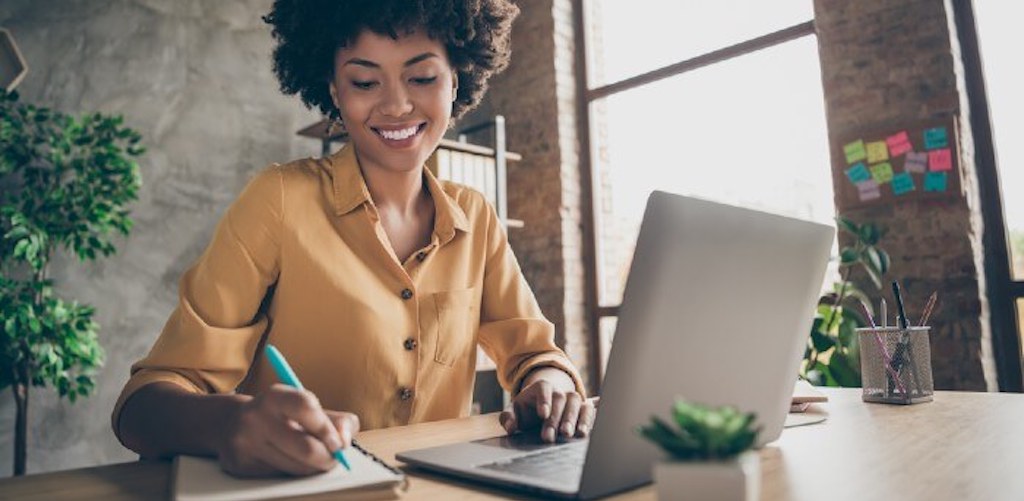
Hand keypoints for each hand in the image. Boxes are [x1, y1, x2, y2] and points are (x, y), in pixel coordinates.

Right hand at [217, 384, 359, 476]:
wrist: (230, 424)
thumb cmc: (280, 415)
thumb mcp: (306, 407)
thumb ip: (335, 420)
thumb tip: (345, 440)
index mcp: (274, 397)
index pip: (306, 407)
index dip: (327, 428)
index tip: (339, 443)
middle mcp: (256, 417)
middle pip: (305, 448)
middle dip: (328, 457)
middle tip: (334, 457)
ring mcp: (245, 443)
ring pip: (296, 467)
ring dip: (314, 467)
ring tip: (314, 459)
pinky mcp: (241, 465)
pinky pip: (281, 476)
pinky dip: (295, 472)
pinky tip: (291, 461)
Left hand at [499, 368, 594, 442]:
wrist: (542, 408)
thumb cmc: (527, 410)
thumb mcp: (514, 411)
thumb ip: (508, 418)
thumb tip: (510, 427)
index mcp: (541, 387)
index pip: (543, 388)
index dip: (544, 400)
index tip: (542, 414)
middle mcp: (559, 390)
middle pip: (560, 398)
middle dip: (555, 418)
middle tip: (550, 436)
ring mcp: (572, 398)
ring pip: (576, 402)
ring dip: (573, 419)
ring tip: (568, 434)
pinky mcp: (583, 408)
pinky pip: (588, 410)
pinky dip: (588, 419)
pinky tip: (583, 433)